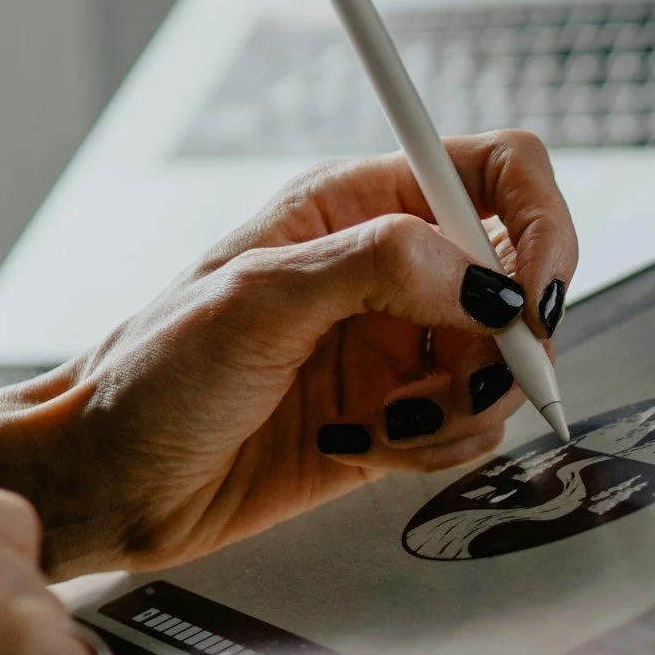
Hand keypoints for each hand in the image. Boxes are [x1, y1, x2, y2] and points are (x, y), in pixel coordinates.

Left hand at [15, 137, 578, 575]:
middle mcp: (392, 269)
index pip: (499, 174)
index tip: (532, 299)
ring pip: (503, 367)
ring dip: (459, 408)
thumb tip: (486, 282)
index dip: (541, 227)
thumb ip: (382, 267)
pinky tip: (362, 445)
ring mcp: (399, 344)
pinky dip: (434, 448)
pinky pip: (471, 429)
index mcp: (359, 205)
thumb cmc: (152, 374)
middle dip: (504, 345)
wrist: (113, 479)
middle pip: (519, 283)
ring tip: (381, 423)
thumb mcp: (259, 298)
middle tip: (451, 383)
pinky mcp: (400, 415)